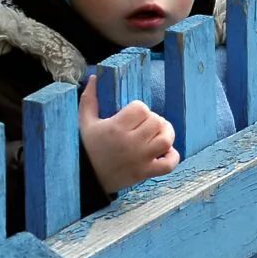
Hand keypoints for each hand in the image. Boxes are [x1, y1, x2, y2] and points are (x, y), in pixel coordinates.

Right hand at [78, 75, 179, 194]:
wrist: (84, 180)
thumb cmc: (86, 148)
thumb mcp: (84, 123)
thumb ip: (89, 99)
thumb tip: (94, 77)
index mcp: (115, 128)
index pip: (141, 108)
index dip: (139, 109)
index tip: (133, 115)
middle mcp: (129, 143)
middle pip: (156, 121)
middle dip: (153, 120)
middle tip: (144, 125)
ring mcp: (139, 159)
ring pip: (165, 139)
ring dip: (166, 134)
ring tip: (157, 134)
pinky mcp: (144, 173)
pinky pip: (169, 164)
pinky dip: (172, 157)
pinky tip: (165, 152)